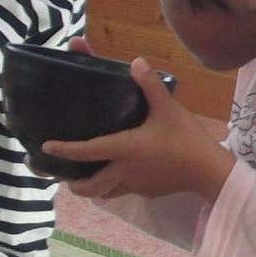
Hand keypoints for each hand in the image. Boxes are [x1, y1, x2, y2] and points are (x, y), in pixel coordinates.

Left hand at [41, 58, 233, 202]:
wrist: (210, 171)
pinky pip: (124, 192)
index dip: (64, 149)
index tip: (45, 147)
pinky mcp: (148, 192)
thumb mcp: (169, 109)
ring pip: (104, 194)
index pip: (86, 151)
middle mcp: (124, 171)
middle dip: (73, 184)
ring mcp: (135, 185)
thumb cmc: (186, 139)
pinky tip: (122, 175)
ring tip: (88, 177)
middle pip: (89, 188)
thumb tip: (135, 62)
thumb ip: (150, 86)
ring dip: (92, 189)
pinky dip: (115, 186)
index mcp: (124, 149)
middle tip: (66, 173)